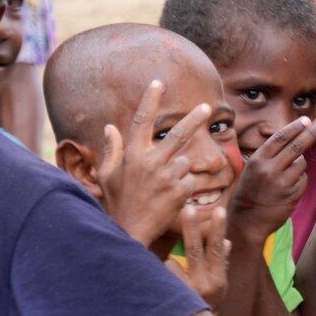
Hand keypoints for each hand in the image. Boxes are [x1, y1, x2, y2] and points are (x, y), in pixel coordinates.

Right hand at [98, 79, 208, 246]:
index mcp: (132, 155)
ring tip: (164, 189)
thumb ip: (112, 150)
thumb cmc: (118, 202)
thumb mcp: (108, 176)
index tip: (158, 82)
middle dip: (195, 118)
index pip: (142, 120)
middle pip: (178, 134)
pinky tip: (171, 199)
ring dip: (179, 172)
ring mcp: (167, 176)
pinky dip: (184, 187)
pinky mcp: (181, 191)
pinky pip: (190, 180)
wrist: (130, 233)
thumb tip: (109, 127)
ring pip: (185, 162)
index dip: (150, 99)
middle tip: (207, 106)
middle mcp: (150, 162)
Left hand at [166, 205, 230, 311]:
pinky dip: (162, 277)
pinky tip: (163, 286)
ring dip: (170, 267)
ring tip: (174, 280)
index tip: (219, 210)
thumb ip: (221, 264)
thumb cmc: (208, 302)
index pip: (217, 250)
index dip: (218, 229)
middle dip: (191, 227)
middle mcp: (202, 286)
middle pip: (194, 251)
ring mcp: (184, 292)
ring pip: (171, 264)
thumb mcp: (220, 286)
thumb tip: (226, 241)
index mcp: (218, 281)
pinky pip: (161, 276)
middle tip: (188, 207)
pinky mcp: (168, 297)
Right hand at [228, 116, 315, 243]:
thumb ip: (271, 155)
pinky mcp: (292, 196)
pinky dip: (298, 180)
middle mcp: (269, 170)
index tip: (306, 119)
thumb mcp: (253, 169)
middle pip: (296, 147)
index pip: (279, 139)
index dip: (294, 128)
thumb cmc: (249, 192)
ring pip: (302, 164)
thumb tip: (297, 139)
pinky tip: (286, 189)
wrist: (245, 222)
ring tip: (283, 176)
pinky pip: (303, 180)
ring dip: (298, 165)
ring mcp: (282, 184)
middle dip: (311, 134)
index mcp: (257, 161)